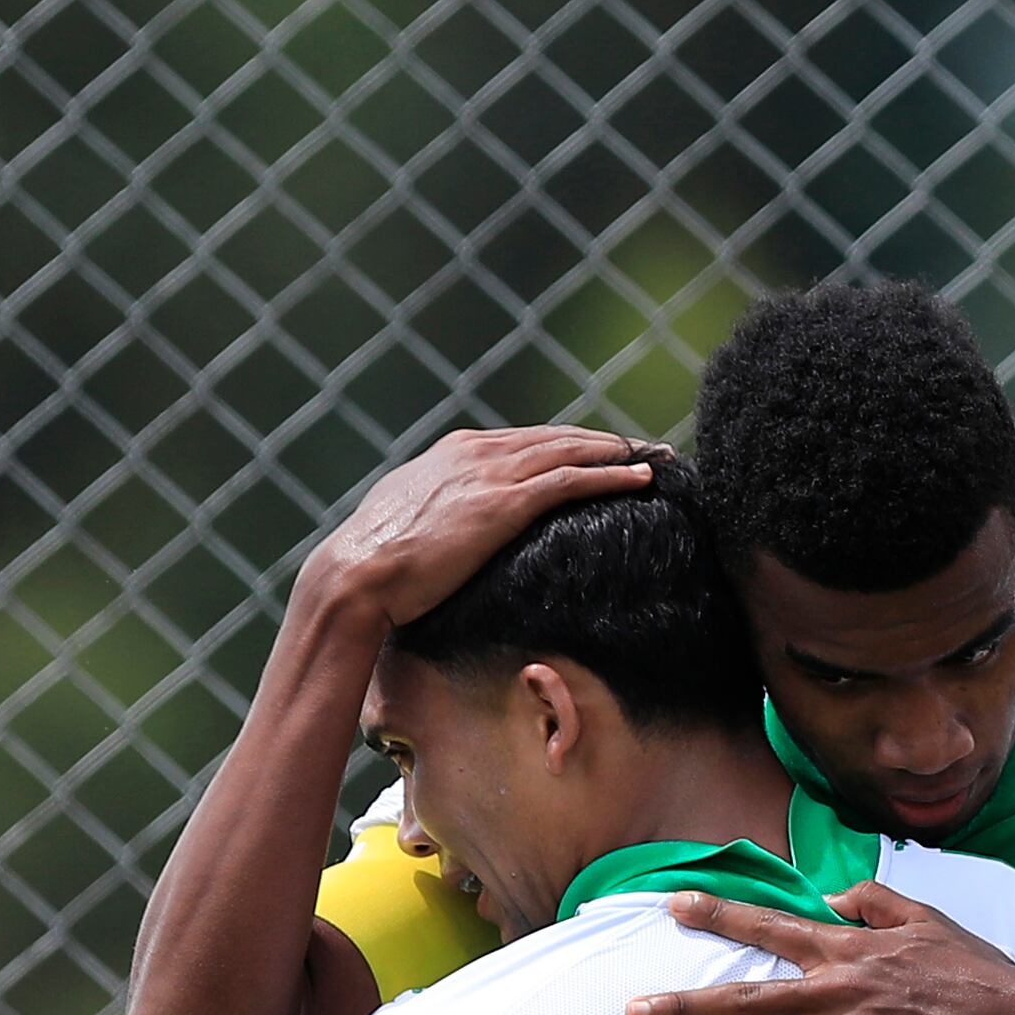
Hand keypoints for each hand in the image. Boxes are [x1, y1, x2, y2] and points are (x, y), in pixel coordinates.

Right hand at [305, 425, 661, 629]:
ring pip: (570, 450)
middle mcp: (476, 453)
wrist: (357, 577)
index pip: (525, 440)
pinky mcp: (503, 505)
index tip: (600, 449)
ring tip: (657, 456)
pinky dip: (611, 476)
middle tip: (646, 445)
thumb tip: (442, 530)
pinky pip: (571, 481)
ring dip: (620, 451)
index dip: (567, 443)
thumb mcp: (406, 524)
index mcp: (454, 453)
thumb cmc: (373, 566)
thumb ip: (435, 513)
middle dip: (604, 440)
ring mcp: (490, 475)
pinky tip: (642, 479)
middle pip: (556, 437)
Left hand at [627, 885, 1014, 1014]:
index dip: (719, 916)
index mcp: (845, 947)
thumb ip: (871, 900)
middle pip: (745, 998)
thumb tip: (829, 896)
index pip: (769, 926)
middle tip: (633, 1012)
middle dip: (684, 1005)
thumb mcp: (922, 915)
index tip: (672, 906)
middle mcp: (835, 989)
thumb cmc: (972, 965)